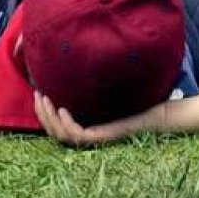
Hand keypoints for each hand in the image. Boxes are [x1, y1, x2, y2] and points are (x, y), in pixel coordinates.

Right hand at [34, 91, 160, 145]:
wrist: (161, 111)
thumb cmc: (139, 98)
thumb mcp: (110, 87)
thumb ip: (94, 80)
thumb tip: (79, 59)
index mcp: (88, 126)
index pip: (57, 127)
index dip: (43, 113)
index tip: (37, 93)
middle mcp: (90, 135)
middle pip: (55, 133)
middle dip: (42, 115)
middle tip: (37, 95)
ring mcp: (97, 138)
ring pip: (63, 136)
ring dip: (50, 119)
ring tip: (45, 100)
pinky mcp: (106, 137)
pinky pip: (79, 137)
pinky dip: (68, 125)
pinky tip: (63, 110)